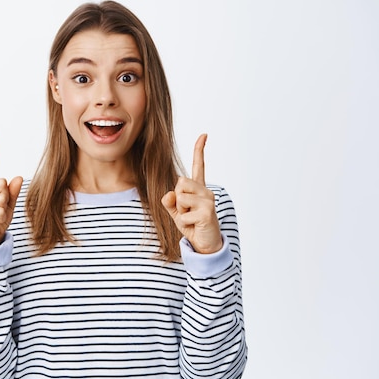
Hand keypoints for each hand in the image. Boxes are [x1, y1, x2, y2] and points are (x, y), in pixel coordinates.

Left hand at [162, 134, 222, 253]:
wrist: (205, 244)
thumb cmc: (192, 226)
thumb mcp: (176, 213)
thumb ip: (170, 202)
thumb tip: (169, 194)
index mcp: (198, 189)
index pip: (199, 166)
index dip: (199, 150)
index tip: (204, 135)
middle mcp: (206, 191)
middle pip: (180, 182)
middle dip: (178, 198)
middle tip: (187, 212)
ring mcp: (208, 201)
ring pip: (181, 197)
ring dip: (180, 212)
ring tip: (191, 219)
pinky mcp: (208, 212)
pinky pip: (183, 214)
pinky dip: (184, 223)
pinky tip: (195, 226)